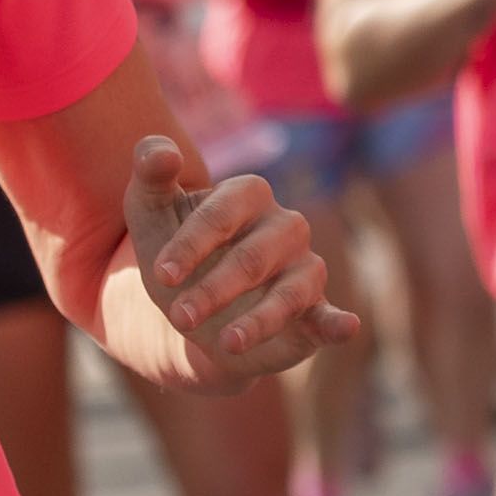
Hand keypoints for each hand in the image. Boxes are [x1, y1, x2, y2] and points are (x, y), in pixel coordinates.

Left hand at [126, 136, 361, 385]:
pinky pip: (329, 316)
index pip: (221, 216)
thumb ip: (149, 172)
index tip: (161, 274)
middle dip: (213, 290)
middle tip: (179, 316)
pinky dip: (339, 323)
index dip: (190, 245)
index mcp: (248, 194)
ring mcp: (304, 268)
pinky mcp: (312, 311)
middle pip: (252, 259)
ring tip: (227, 342)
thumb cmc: (173, 251)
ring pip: (288, 293)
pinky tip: (346, 327)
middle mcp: (285, 227)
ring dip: (258, 320)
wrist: (187, 309)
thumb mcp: (149, 212)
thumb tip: (161, 153)